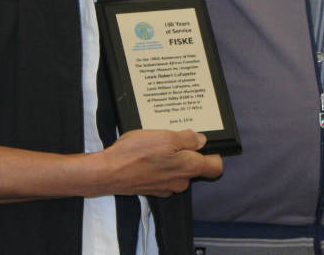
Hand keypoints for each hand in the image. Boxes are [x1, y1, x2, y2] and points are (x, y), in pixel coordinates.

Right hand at [95, 129, 223, 196]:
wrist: (109, 173)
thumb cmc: (136, 154)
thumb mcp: (165, 137)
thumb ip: (187, 139)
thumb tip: (200, 140)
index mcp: (188, 168)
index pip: (215, 167)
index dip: (214, 154)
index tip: (205, 143)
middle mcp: (180, 181)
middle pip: (194, 167)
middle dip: (188, 152)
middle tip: (174, 136)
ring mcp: (166, 187)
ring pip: (177, 170)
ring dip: (171, 157)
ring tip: (157, 143)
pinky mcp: (152, 188)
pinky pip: (162, 174)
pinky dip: (158, 165)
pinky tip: (147, 155)